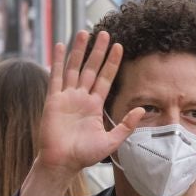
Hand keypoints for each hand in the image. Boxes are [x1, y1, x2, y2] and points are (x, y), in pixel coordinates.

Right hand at [37, 30, 144, 179]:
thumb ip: (126, 125)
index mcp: (94, 106)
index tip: (119, 47)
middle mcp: (81, 98)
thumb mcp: (112, 141)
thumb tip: (142, 109)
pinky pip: (56, 76)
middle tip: (104, 33)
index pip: (105, 79)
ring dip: (79, 50)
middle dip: (98, 51)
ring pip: (74, 68)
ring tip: (85, 32)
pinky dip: (58, 60)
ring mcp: (66, 97)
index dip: (112, 63)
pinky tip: (60, 45)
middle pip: (91, 68)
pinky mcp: (53, 99)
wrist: (63, 162)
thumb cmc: (84, 155)